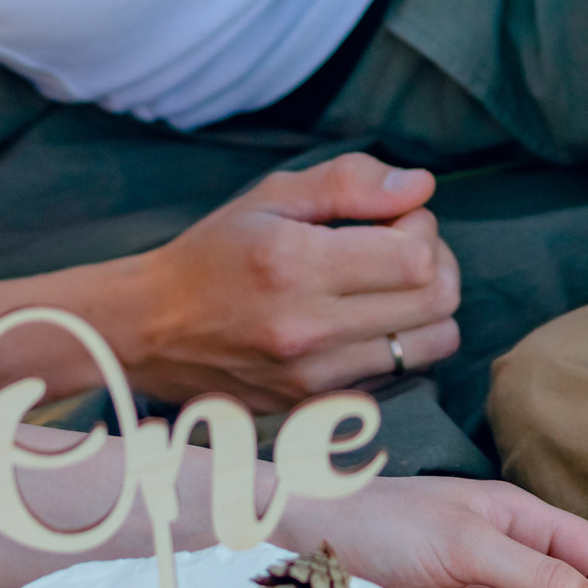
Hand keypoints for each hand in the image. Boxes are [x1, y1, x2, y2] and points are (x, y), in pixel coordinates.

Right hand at [117, 155, 461, 407]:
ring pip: (433, 344)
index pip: (416, 256)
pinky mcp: (315, 405)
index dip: (421, 226)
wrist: (150, 331)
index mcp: (294, 265)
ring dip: (426, 308)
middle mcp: (307, 329)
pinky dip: (398, 343)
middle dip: (436, 262)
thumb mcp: (269, 197)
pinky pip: (398, 373)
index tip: (392, 217)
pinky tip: (361, 321)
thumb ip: (348, 182)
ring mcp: (313, 377)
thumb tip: (421, 187)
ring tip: (388, 285)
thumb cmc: (212, 254)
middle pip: (437, 301)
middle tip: (400, 246)